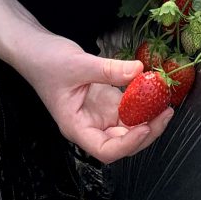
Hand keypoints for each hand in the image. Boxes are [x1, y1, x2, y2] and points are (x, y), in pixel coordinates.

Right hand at [13, 32, 173, 162]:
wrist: (35, 49)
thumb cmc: (45, 61)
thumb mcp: (78, 64)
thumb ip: (109, 70)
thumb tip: (139, 71)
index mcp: (76, 126)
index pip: (105, 150)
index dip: (127, 145)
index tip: (144, 127)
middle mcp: (89, 126)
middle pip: (121, 143)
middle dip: (146, 132)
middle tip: (164, 113)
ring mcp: (98, 115)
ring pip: (128, 129)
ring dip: (148, 120)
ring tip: (165, 105)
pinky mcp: (105, 102)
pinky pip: (128, 110)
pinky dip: (142, 105)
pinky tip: (154, 94)